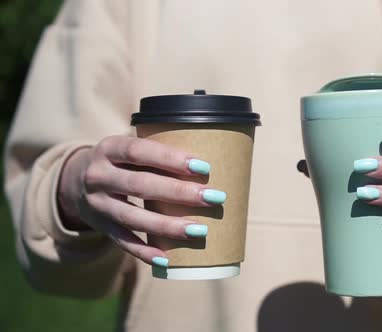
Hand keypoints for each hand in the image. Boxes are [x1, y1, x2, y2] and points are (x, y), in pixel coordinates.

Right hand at [58, 135, 224, 266]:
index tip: (203, 166)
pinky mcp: (99, 226)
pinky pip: (122, 241)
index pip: (139, 151)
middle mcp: (98, 175)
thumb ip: (157, 150)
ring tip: (200, 230)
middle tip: (213, 197)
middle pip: (141, 185)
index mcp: (109, 148)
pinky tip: (166, 258)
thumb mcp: (129, 148)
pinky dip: (144, 251)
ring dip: (168, 226)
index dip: (170, 158)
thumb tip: (211, 159)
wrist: (75, 180)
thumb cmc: (122, 161)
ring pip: (133, 217)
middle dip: (179, 193)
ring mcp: (97, 203)